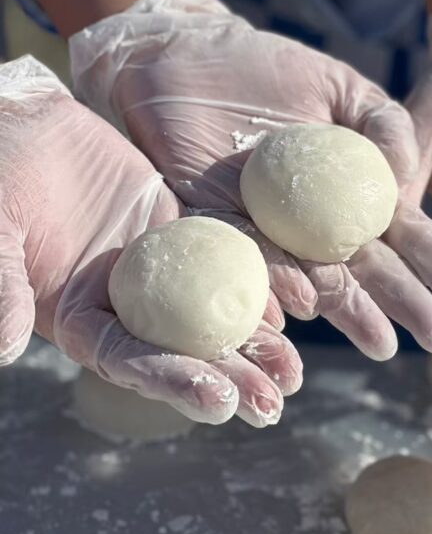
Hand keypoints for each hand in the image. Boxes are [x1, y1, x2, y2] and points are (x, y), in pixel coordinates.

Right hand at [0, 57, 300, 426]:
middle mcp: (128, 308)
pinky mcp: (188, 237)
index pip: (130, 362)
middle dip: (228, 381)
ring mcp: (163, 276)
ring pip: (215, 317)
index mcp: (82, 319)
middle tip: (272, 408)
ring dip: (256, 348)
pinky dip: (263, 286)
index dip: (173, 383)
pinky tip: (300, 307)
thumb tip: (3, 352)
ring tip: (294, 375)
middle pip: (183, 353)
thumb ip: (1, 286)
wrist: (28, 125)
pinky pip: (230, 263)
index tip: (220, 402)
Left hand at [69, 0, 431, 359]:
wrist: (188, 55)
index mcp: (356, 197)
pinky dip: (277, 286)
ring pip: (318, 283)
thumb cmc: (272, 71)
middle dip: (408, 306)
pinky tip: (305, 308)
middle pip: (371, 272)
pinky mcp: (220, 230)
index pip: (406, 238)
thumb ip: (387, 126)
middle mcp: (318, 226)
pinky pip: (252, 262)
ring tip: (384, 344)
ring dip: (353, 315)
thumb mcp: (345, 89)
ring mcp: (272, 234)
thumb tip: (403, 182)